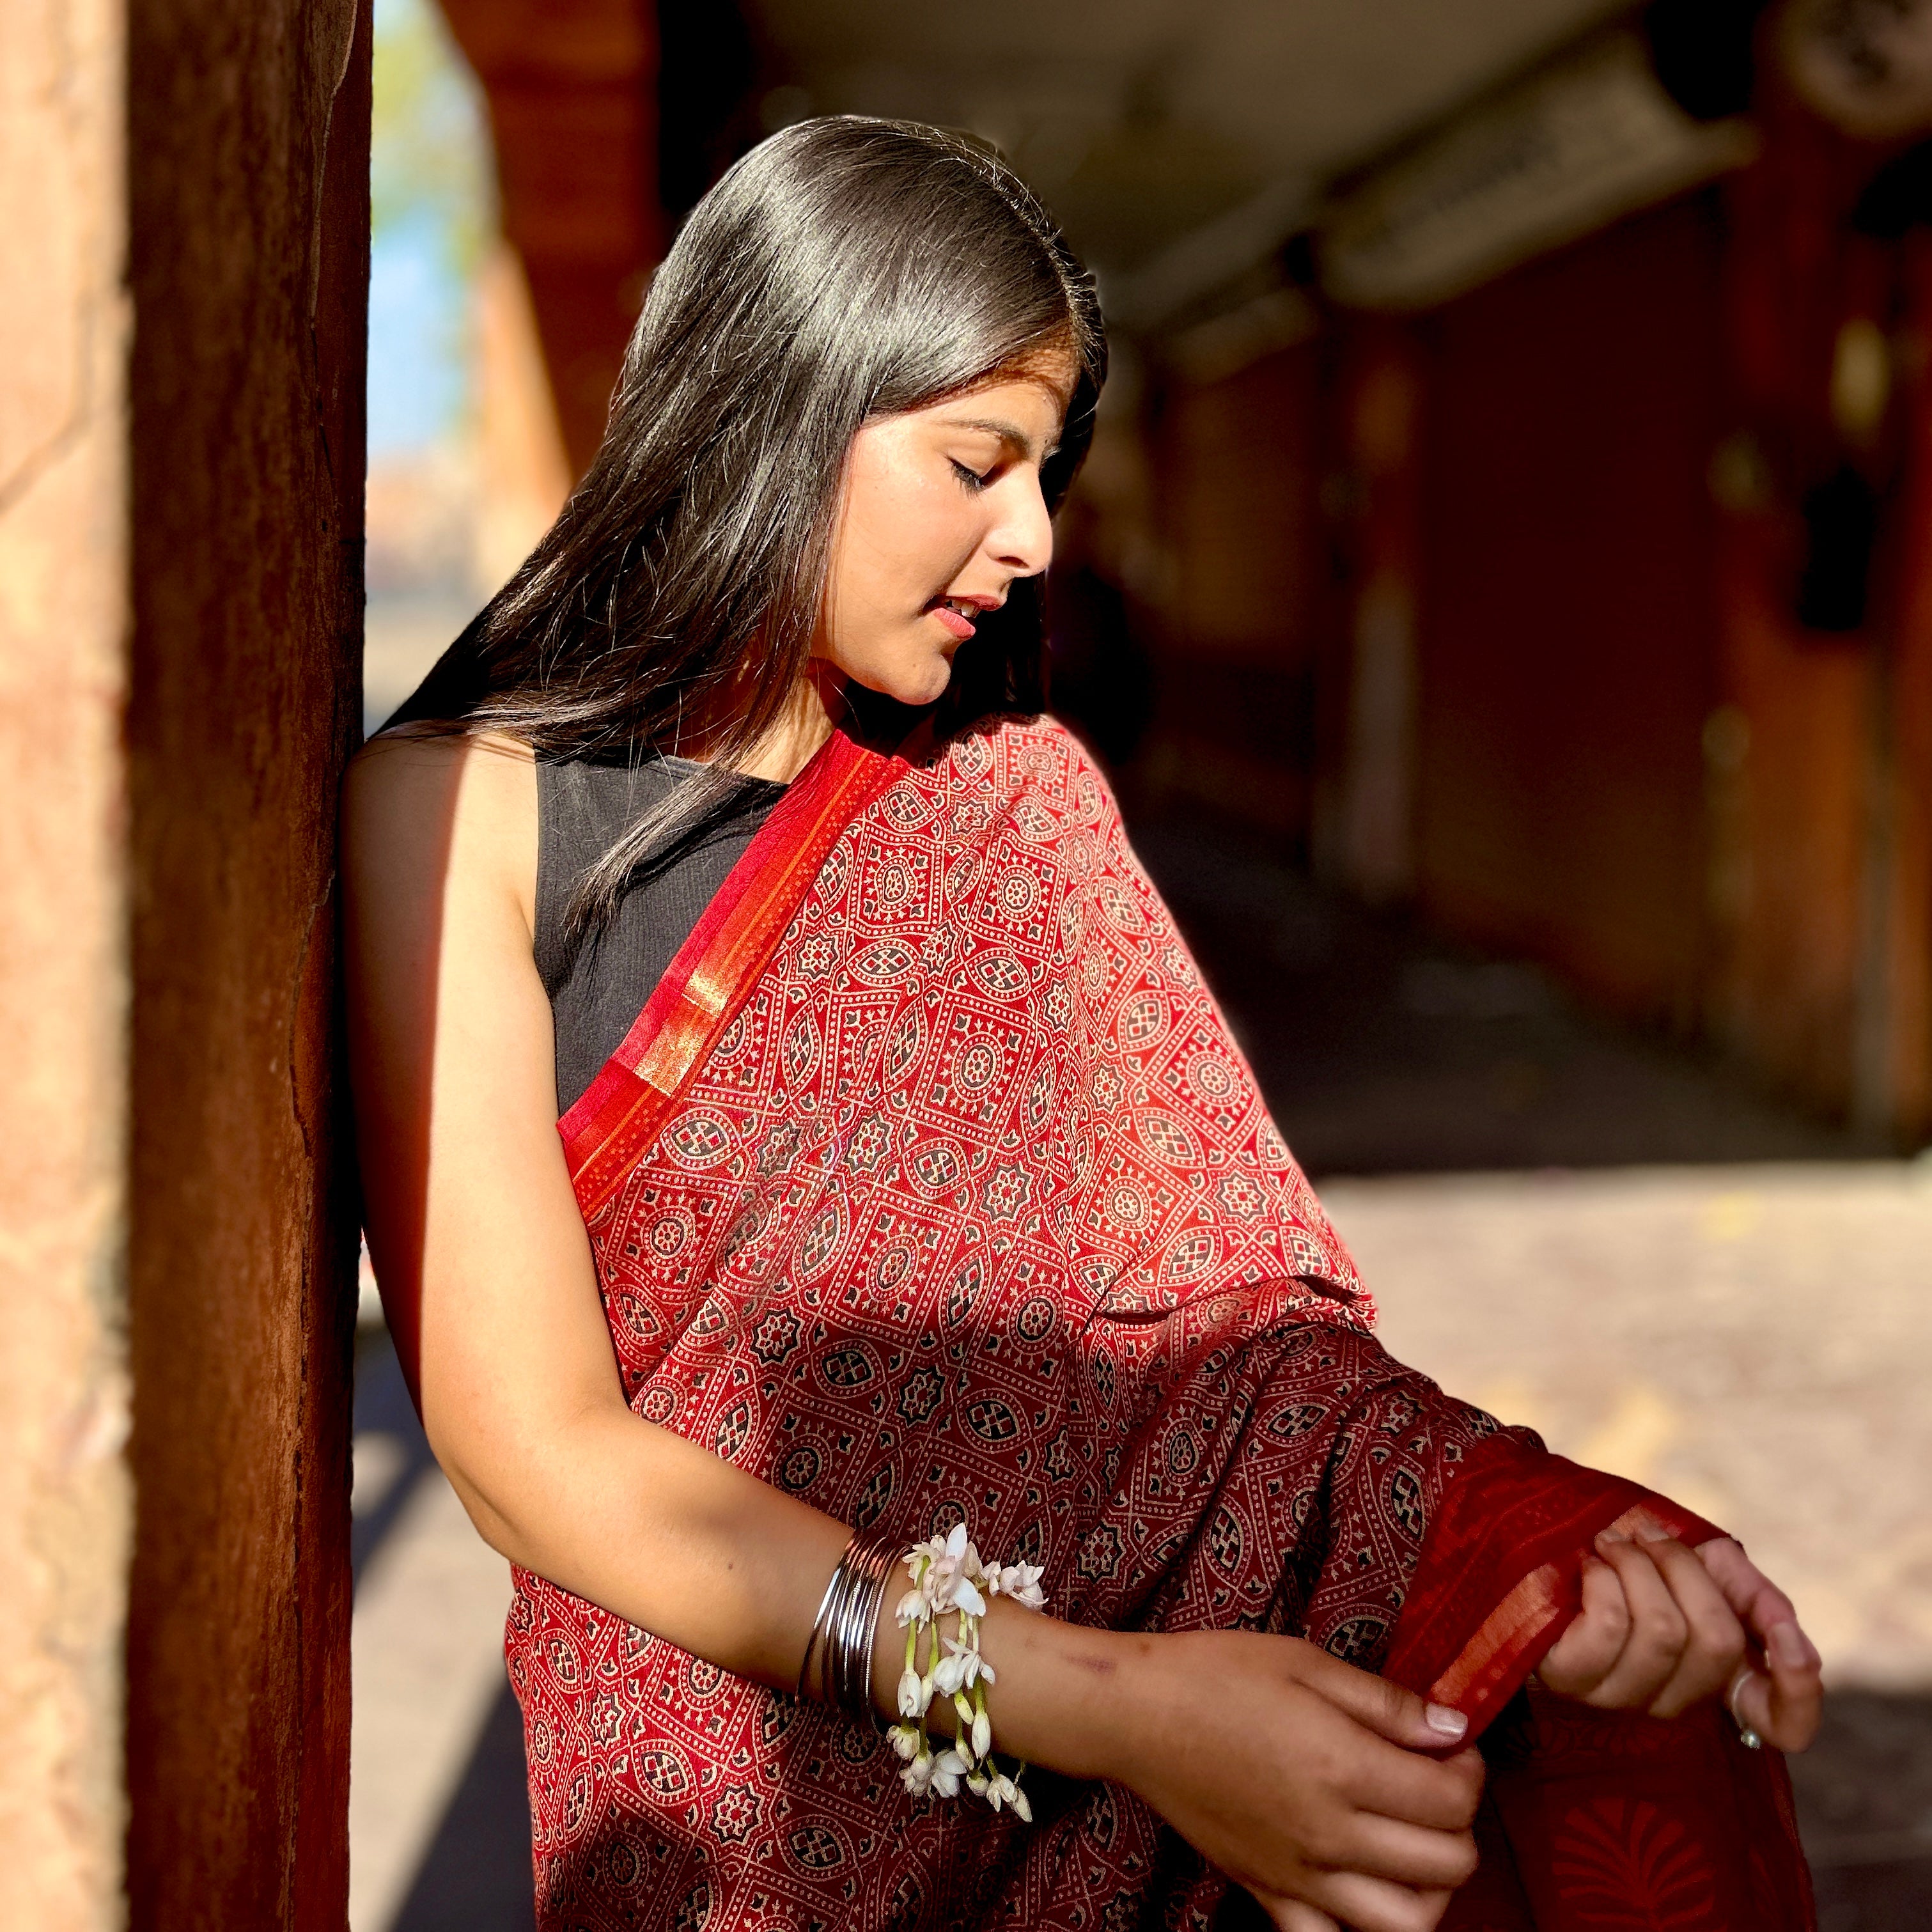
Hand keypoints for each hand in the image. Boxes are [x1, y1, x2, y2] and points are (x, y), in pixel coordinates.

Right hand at [1120, 1631, 1482, 1931]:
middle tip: (1436, 1785)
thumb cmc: (1217, 1674)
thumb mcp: (1306, 1663)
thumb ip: (1386, 1703)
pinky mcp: (1266, 1894)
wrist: (1136, 1714)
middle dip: (1461, 1825)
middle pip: (1446, 1865)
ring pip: (1406, 1925)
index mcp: (1342, 1766)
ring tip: (1412, 1843)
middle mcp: (1328, 1833)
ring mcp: (1297, 1875)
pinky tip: (1359, 1888)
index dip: (1469, 1771)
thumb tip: (1453, 1730)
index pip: (1452, 1801)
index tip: (1451, 1745)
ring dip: (1430, 1890)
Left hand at [1538, 1522, 1820, 1750]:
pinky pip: (1610, 1626)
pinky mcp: (1569, 1679)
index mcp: (1719, 1678)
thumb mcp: (1707, 1561)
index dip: (1800, 1691)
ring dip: (1637, 1563)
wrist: (1550, 1525)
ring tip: (1611, 1546)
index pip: (1786, 1725)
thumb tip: (1791, 1637)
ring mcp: (1621, 1698)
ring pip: (1664, 1631)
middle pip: (1719, 1642)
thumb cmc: (1636, 1550)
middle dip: (1684, 1567)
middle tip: (1649, 1540)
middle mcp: (1675, 1701)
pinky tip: (1589, 1565)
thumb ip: (1754, 1594)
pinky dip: (1603, 1576)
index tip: (1787, 1641)